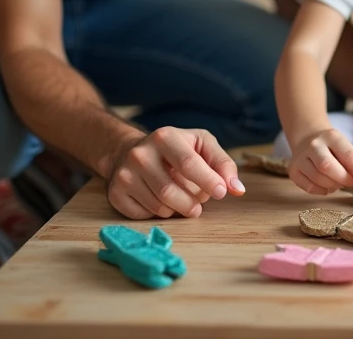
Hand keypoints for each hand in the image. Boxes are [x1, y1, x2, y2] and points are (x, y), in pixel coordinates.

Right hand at [107, 127, 244, 219]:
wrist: (131, 151)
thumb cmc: (176, 149)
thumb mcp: (202, 145)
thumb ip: (223, 164)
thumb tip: (237, 190)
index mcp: (165, 137)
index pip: (188, 163)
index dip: (207, 181)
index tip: (221, 193)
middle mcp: (140, 154)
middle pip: (170, 191)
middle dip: (192, 203)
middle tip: (200, 205)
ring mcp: (124, 174)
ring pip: (159, 207)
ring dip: (177, 210)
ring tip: (182, 200)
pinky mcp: (115, 194)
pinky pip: (144, 216)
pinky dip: (159, 214)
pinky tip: (161, 201)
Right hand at [288, 127, 352, 194]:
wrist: (307, 139)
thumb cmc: (332, 148)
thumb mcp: (345, 148)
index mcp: (332, 136)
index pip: (348, 155)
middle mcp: (314, 145)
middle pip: (328, 167)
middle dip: (344, 180)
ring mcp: (300, 157)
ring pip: (318, 178)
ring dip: (334, 186)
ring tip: (339, 183)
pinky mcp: (293, 170)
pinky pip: (309, 187)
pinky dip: (322, 190)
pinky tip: (327, 185)